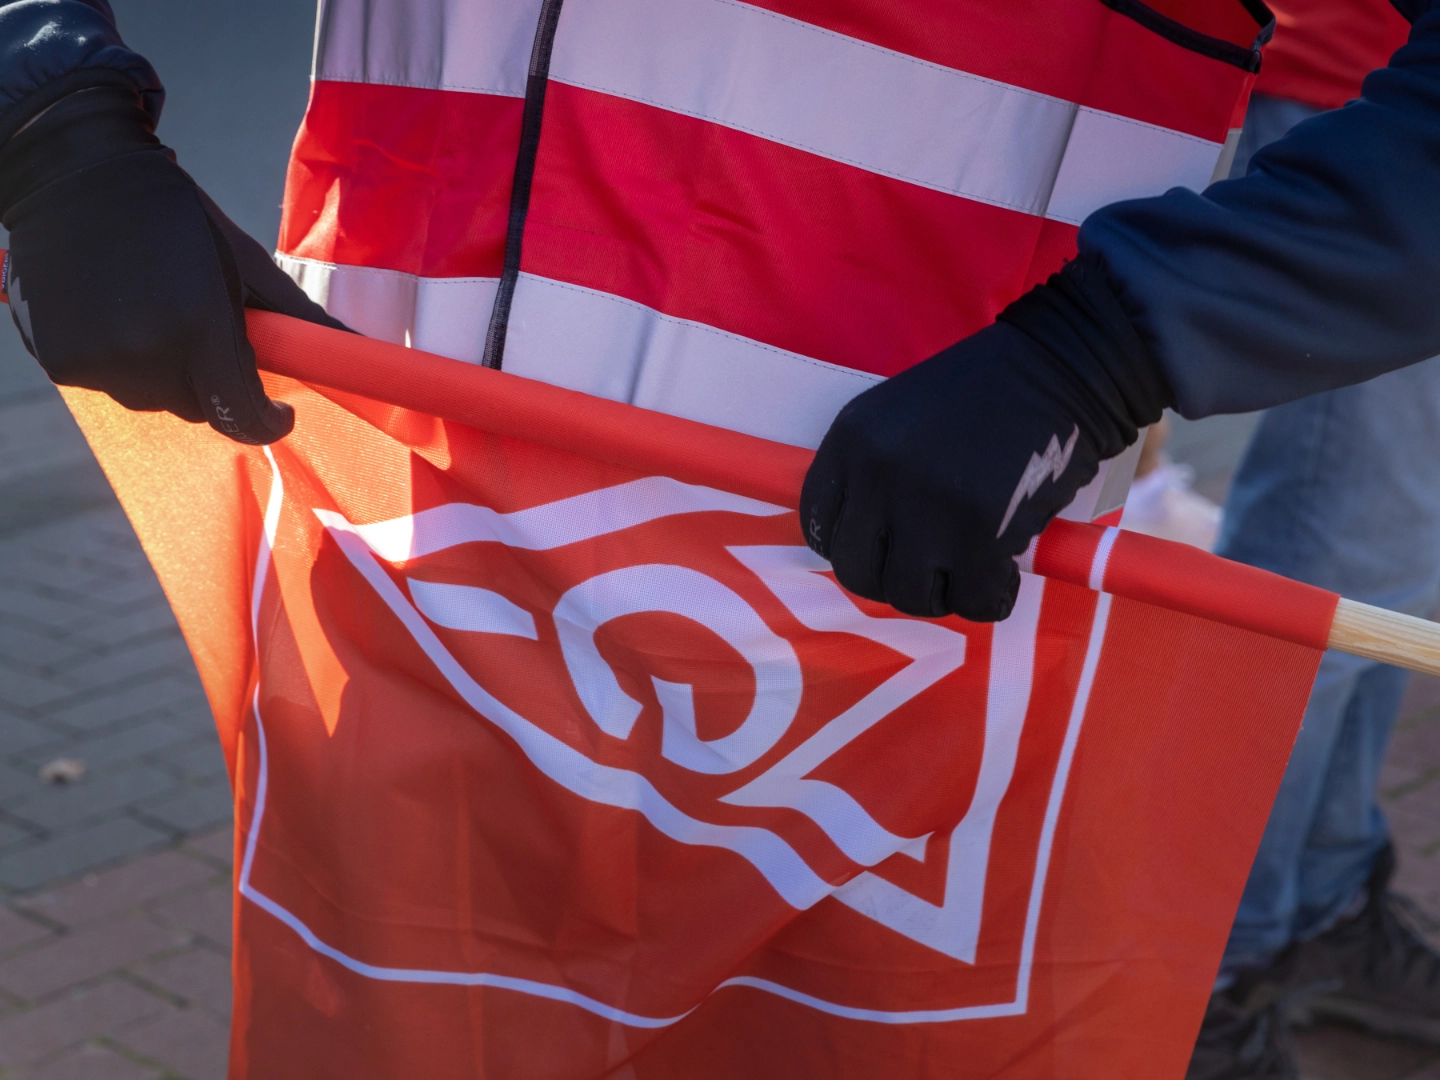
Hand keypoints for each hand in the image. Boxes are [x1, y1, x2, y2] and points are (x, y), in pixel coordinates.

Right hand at [0, 86, 346, 443]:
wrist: (80, 176)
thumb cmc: (182, 219)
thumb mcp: (251, 264)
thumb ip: (304, 320)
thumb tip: (363, 352)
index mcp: (199, 329)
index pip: (242, 416)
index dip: (267, 422)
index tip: (280, 412)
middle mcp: (146, 353)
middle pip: (202, 408)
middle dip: (216, 382)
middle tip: (210, 331)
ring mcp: (99, 362)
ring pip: (157, 399)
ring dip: (170, 372)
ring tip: (161, 311)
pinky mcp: (62, 362)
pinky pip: (113, 384)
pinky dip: (125, 362)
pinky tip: (121, 313)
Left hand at [800, 259, 1170, 621]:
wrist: (1062, 366)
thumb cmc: (987, 392)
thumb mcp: (902, 417)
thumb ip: (873, 472)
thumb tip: (865, 542)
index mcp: (851, 441)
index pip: (818, 524)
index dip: (850, 546)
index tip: (882, 549)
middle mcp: (878, 477)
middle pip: (857, 571)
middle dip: (893, 579)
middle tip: (930, 569)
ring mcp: (927, 509)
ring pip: (910, 595)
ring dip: (942, 593)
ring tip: (971, 569)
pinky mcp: (981, 535)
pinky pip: (972, 601)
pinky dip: (991, 597)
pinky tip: (1006, 573)